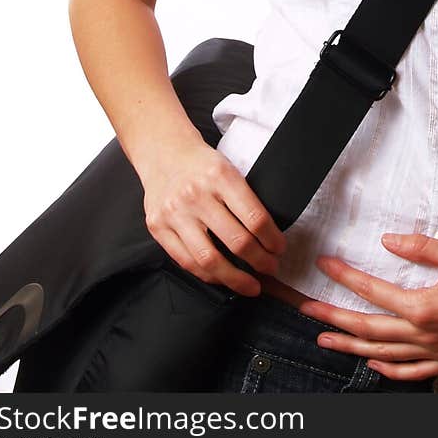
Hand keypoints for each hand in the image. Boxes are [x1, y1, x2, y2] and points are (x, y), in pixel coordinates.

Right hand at [139, 134, 286, 296]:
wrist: (164, 153)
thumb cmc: (201, 164)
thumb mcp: (229, 168)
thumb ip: (245, 198)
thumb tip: (269, 235)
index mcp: (220, 176)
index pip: (254, 216)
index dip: (272, 239)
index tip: (279, 248)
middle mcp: (196, 195)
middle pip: (236, 241)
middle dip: (260, 261)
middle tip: (270, 267)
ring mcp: (174, 213)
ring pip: (209, 259)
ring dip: (235, 278)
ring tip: (250, 284)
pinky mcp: (158, 228)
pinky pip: (186, 262)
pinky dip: (208, 275)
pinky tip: (222, 277)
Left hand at [281, 233, 437, 380]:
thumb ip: (419, 248)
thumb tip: (387, 241)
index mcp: (424, 307)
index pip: (373, 292)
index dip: (346, 277)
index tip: (325, 265)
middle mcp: (424, 335)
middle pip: (369, 328)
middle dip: (334, 318)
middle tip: (306, 310)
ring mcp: (436, 352)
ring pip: (383, 354)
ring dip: (351, 346)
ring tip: (326, 339)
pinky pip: (411, 372)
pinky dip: (388, 370)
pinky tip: (373, 363)